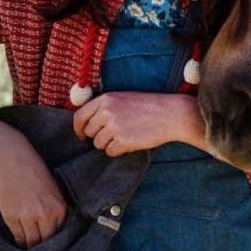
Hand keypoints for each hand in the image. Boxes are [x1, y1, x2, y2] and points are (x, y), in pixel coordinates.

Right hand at [0, 145, 66, 247]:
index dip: (51, 237)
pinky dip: (18, 237)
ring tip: (28, 237)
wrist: (14, 161)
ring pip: (30, 241)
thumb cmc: (34, 173)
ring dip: (29, 241)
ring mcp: (27, 216)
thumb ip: (55, 210)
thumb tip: (54, 230)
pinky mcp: (12, 216)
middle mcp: (45, 214)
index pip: (57, 233)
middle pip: (44, 240)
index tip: (46, 238)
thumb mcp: (53, 191)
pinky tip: (19, 232)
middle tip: (36, 240)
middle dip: (40, 242)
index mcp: (59, 207)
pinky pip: (17, 236)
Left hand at [73, 91, 200, 155]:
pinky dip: (119, 150)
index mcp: (106, 99)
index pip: (79, 116)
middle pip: (89, 132)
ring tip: (127, 135)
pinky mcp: (123, 140)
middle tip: (115, 134)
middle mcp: (107, 112)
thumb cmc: (149, 106)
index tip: (82, 135)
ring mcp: (114, 126)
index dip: (78, 128)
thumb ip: (105, 107)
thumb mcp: (123, 98)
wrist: (171, 114)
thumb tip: (87, 123)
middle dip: (99, 136)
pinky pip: (110, 152)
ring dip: (110, 144)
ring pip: (99, 144)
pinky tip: (131, 142)